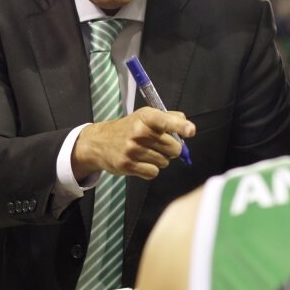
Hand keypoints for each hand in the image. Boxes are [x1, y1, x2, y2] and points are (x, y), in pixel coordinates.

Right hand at [72, 107, 195, 180]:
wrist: (99, 142)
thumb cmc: (127, 129)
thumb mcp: (144, 116)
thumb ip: (168, 118)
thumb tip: (186, 124)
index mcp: (145, 117)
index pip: (166, 121)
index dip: (181, 126)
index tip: (190, 131)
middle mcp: (139, 132)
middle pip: (173, 148)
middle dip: (170, 149)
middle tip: (158, 145)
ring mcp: (133, 149)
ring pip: (165, 162)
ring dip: (160, 160)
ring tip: (146, 153)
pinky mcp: (128, 165)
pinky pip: (153, 172)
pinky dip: (150, 170)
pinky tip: (141, 162)